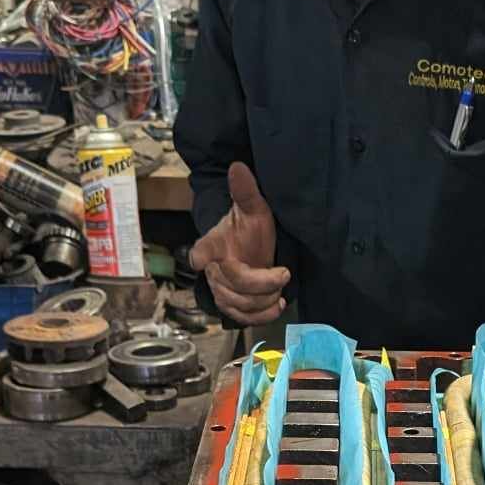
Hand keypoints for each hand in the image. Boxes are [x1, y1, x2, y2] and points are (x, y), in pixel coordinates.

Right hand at [188, 162, 288, 326]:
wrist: (252, 247)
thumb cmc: (249, 228)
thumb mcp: (252, 208)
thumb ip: (245, 191)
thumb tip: (238, 166)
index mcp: (211, 246)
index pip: (200, 254)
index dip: (204, 259)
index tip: (202, 261)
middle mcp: (212, 271)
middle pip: (233, 286)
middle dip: (263, 284)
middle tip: (283, 273)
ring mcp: (220, 290)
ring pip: (240, 305)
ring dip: (265, 301)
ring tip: (280, 289)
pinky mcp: (230, 305)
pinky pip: (242, 317)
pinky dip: (261, 316)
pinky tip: (276, 304)